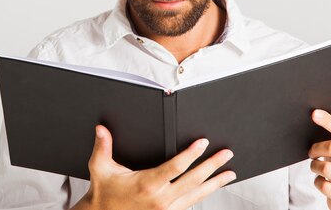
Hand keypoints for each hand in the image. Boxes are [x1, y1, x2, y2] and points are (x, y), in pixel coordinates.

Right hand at [71, 125, 235, 209]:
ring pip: (197, 195)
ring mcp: (166, 209)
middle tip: (226, 154)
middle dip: (212, 166)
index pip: (176, 167)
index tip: (203, 143)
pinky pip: (191, 203)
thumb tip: (101, 128)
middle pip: (193, 180)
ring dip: (215, 183)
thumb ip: (103, 146)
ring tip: (229, 173)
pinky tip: (212, 186)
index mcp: (147, 184)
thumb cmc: (104, 191)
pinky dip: (204, 193)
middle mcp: (160, 198)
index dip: (191, 154)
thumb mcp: (100, 167)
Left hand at [309, 109, 330, 209]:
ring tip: (317, 166)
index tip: (314, 114)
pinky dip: (318, 182)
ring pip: (326, 168)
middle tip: (311, 151)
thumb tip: (326, 108)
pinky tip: (323, 181)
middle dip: (316, 148)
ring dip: (315, 166)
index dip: (328, 121)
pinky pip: (324, 186)